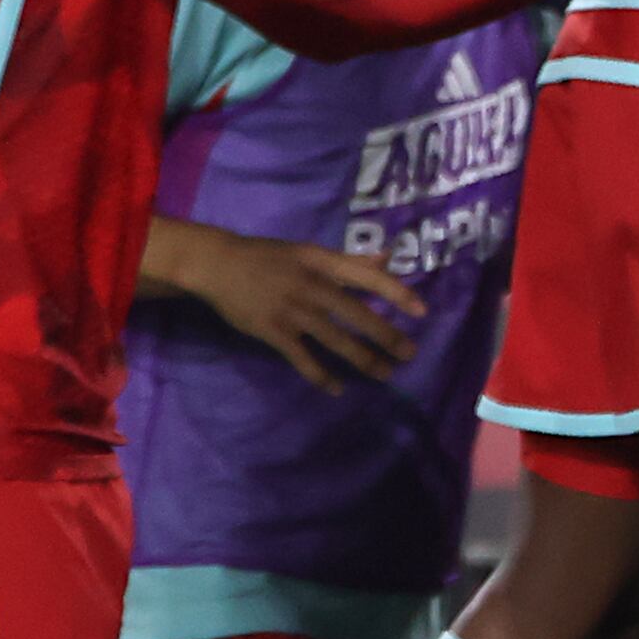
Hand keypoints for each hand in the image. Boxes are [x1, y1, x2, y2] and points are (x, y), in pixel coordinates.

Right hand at [157, 218, 423, 385]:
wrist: (217, 264)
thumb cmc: (269, 256)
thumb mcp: (310, 251)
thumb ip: (350, 260)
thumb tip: (388, 257)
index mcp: (322, 262)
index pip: (367, 276)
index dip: (396, 293)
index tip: (421, 311)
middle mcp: (311, 285)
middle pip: (355, 313)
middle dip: (385, 336)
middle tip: (409, 354)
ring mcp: (291, 309)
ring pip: (333, 338)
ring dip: (362, 358)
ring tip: (384, 373)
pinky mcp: (272, 330)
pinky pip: (302, 357)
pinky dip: (320, 374)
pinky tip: (337, 388)